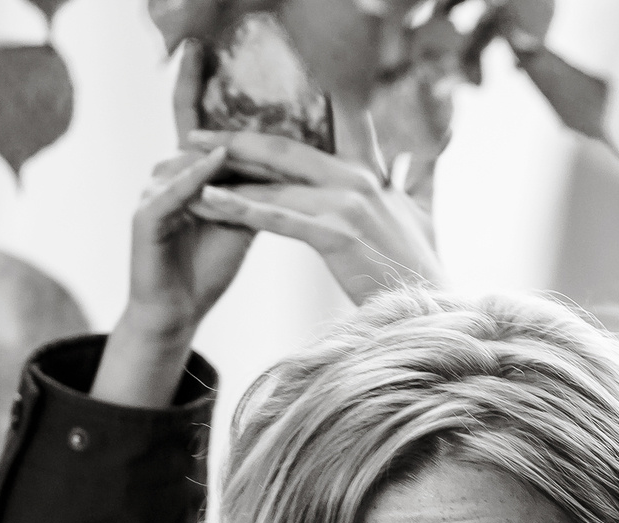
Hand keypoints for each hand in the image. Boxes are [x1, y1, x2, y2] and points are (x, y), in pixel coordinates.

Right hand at [92, 44, 256, 406]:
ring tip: (240, 138)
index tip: (202, 45)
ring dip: (214, 154)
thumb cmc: (209, 265)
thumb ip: (258, 188)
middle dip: (207, 111)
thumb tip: (296, 161)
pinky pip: (169, 193)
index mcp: (188, 174)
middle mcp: (165, 176)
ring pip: (184, 162)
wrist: (179, 310)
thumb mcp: (243, 219)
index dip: (194, 82)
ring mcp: (152, 194)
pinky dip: (193, 179)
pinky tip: (214, 164)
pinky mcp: (144, 220)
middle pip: (194, 139)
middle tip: (205, 56)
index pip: (195, 122)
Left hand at [186, 92, 442, 306]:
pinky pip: (276, 217)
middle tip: (194, 136)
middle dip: (235, 141)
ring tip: (183, 170)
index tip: (243, 118)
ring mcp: (347, 206)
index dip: (278, 122)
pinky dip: (239, 207)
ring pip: (273, 183)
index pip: (321, 134)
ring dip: (224, 176)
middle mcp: (357, 180)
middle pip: (283, 150)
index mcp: (370, 174)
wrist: (435, 309)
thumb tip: (426, 151)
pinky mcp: (337, 235)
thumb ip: (421, 177)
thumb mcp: (423, 215)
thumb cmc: (424, 271)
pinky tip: (206, 200)